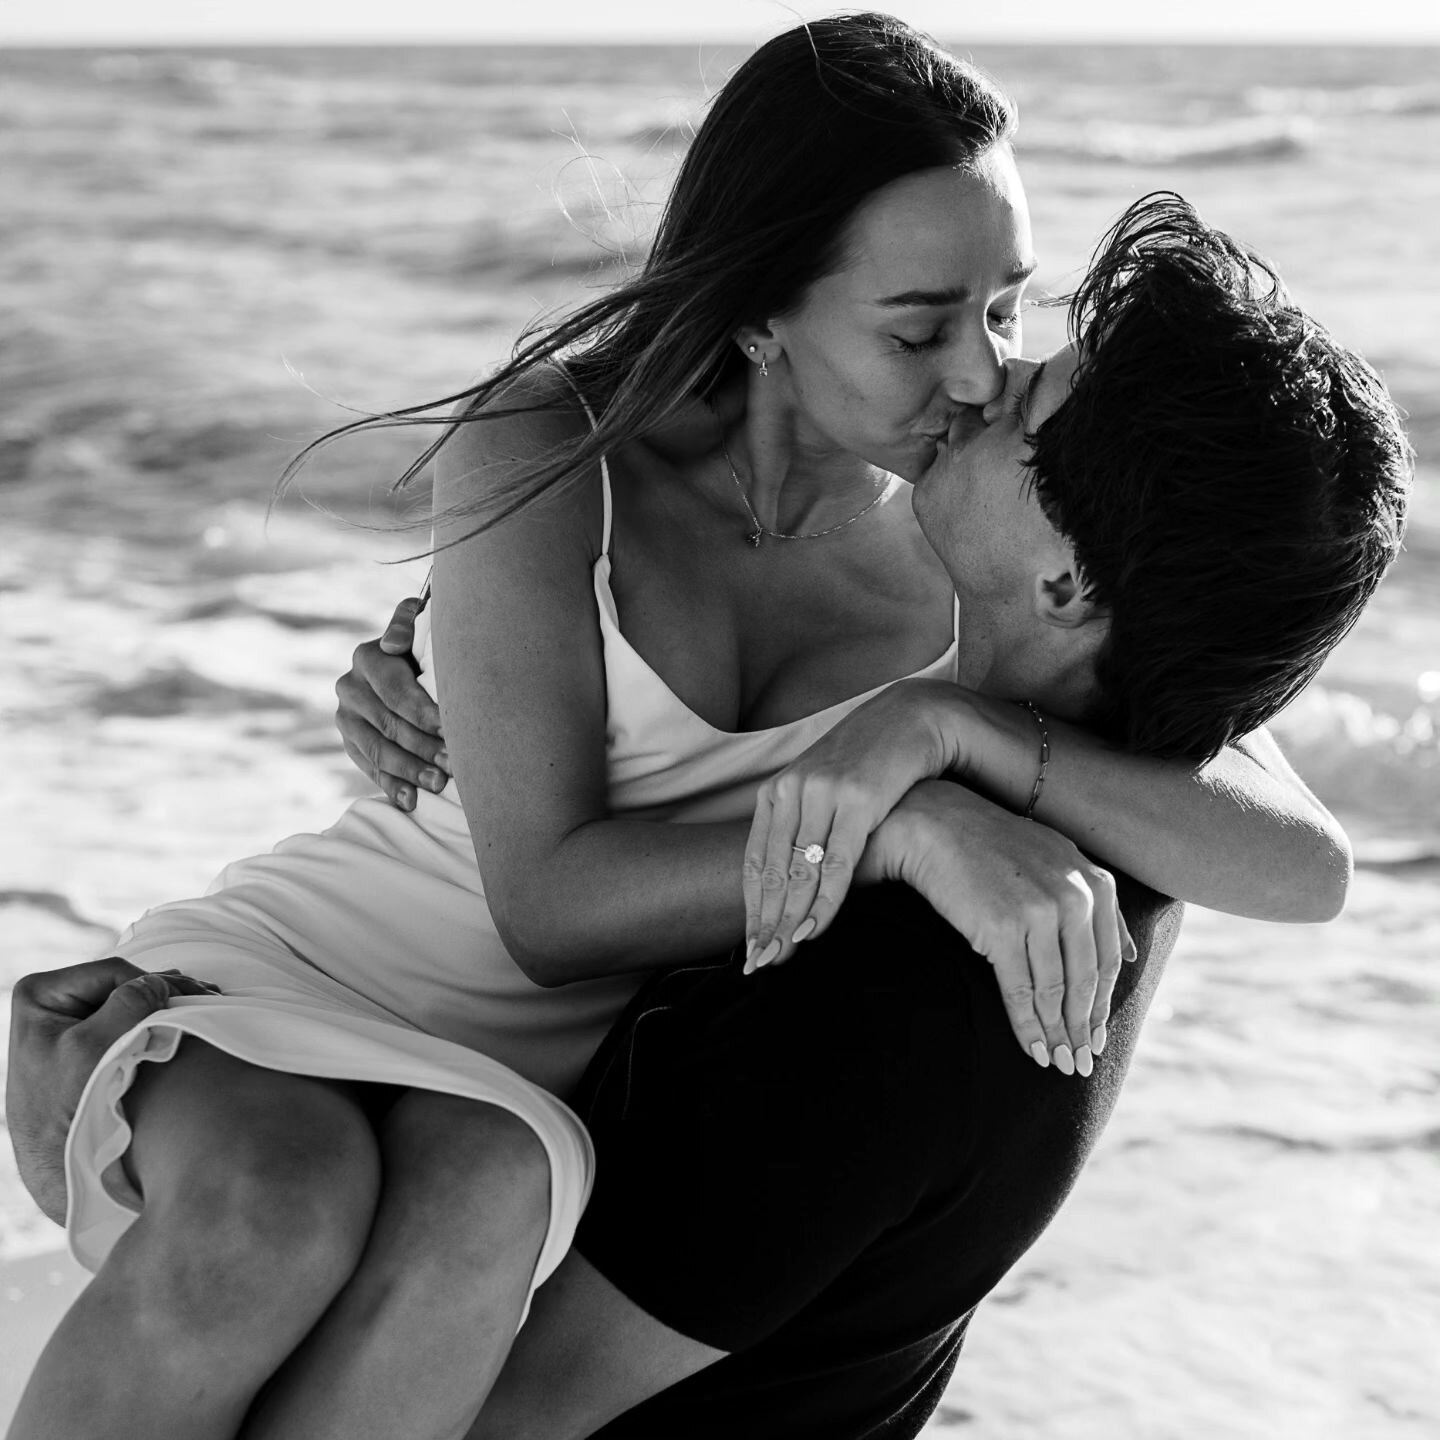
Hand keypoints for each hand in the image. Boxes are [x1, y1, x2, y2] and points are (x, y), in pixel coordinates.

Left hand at [6, 958, 219, 1223]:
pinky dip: (155, 1027)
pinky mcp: (84, 1049)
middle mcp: (50, 1007)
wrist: (60, 1164)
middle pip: (122, 987)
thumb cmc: (66, 1107)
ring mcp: (67, 1027)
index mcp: (39, 994)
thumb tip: (161, 983)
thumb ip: (129, 1003)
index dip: (154, 985)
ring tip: (202, 1009)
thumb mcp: (94, 1047)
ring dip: (164, 1010)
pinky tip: (182, 1028)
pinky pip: (126, 1028)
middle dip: (164, 995)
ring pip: (128, 1007)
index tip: (191, 999)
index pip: (113, 973)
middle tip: (208, 997)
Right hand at [335, 596, 448, 810]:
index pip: (396, 692)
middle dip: (423, 746)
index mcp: (367, 657)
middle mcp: (349, 687)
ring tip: (438, 784)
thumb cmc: (425, 645)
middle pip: (389, 725)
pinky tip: (411, 801)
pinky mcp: (349, 742)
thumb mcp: (420, 623)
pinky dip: (391, 786)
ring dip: (410, 770)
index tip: (452, 730)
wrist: (407, 664)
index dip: (425, 713)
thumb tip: (393, 644)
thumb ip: (408, 623)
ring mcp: (345, 718)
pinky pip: (369, 767)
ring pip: (378, 750)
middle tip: (452, 764)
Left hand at [742, 680, 955, 970]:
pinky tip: (815, 929)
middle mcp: (794, 790)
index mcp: (778, 790)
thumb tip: (788, 878)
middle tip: (759, 963)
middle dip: (765, 923)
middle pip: (772, 871)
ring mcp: (825, 794)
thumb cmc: (867, 760)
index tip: (750, 944)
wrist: (910, 718)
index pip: (755, 861)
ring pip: (800, 872)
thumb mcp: (822, 786)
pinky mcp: (860, 800)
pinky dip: (825, 901)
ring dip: (791, 920)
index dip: (751, 908)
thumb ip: (801, 824)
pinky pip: (837, 863)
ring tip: (782, 956)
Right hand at [863, 781, 1135, 1076]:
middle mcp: (1075, 896)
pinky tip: (1030, 1048)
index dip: (1103, 1004)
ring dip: (1057, 1034)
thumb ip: (1096, 901)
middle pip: (1086, 978)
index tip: (1097, 1036)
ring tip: (1057, 1063)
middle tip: (1080, 1063)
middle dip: (1084, 1027)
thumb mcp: (1057, 859)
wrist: (933, 822)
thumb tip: (1132, 954)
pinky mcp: (1002, 928)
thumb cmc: (990, 844)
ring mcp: (1039, 912)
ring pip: (1055, 990)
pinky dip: (1027, 1026)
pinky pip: (1020, 989)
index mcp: (1093, 882)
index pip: (1107, 958)